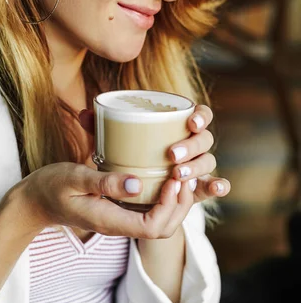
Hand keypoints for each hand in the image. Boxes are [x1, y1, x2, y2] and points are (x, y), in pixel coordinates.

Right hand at [13, 160, 198, 239]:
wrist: (34, 201)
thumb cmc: (51, 187)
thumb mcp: (74, 178)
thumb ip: (104, 183)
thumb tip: (137, 184)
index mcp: (109, 221)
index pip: (152, 227)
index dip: (169, 205)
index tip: (172, 178)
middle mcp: (119, 225)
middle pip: (163, 230)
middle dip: (180, 205)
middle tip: (184, 175)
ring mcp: (119, 220)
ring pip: (159, 223)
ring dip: (175, 202)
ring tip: (180, 174)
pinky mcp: (119, 211)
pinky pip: (149, 212)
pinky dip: (163, 197)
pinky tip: (164, 176)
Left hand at [79, 104, 230, 205]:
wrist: (132, 183)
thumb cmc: (124, 153)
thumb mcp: (111, 141)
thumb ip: (100, 128)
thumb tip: (84, 114)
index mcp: (178, 124)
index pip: (200, 114)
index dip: (201, 115)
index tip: (190, 121)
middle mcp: (192, 143)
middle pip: (204, 140)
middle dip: (192, 146)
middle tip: (172, 156)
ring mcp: (195, 166)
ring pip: (207, 162)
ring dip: (197, 168)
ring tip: (177, 175)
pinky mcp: (195, 187)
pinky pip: (210, 186)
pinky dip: (217, 186)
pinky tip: (217, 188)